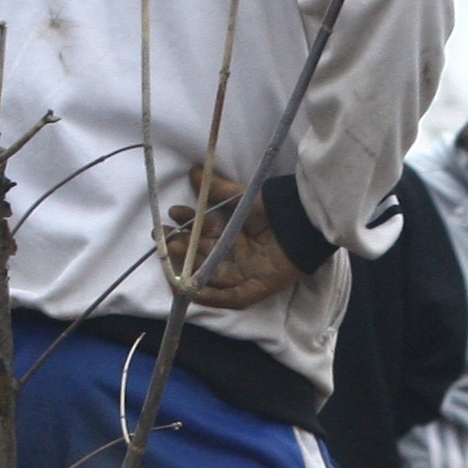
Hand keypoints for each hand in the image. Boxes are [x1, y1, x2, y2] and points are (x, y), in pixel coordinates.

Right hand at [159, 168, 301, 310]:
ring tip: (173, 255)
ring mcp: (247, 272)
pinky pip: (233, 297)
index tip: (173, 212)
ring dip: (191, 269)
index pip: (203, 230)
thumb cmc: (275, 208)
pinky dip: (215, 297)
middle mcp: (237, 253)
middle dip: (182, 246)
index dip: (187, 222)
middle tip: (163, 236)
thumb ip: (218, 188)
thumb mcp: (242, 198)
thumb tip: (194, 170)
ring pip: (213, 275)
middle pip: (203, 254)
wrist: (304, 221)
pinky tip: (196, 292)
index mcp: (233, 232)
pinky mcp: (259, 287)